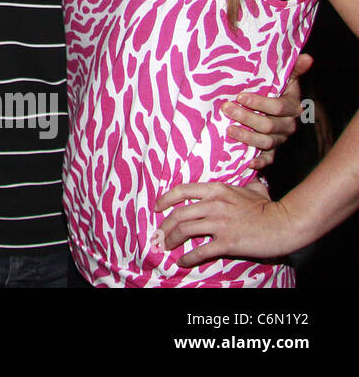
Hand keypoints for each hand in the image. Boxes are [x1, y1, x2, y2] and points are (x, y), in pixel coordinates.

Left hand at [155, 180, 302, 266]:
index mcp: (217, 190)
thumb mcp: (254, 189)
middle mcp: (214, 205)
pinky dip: (188, 257)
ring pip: (185, 231)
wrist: (285, 224)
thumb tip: (251, 180)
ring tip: (167, 247)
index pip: (182, 190)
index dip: (165, 199)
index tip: (156, 207)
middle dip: (165, 226)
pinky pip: (201, 251)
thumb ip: (245, 185)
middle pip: (178, 214)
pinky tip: (183, 262)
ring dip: (172, 240)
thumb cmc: (270, 207)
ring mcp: (220, 223)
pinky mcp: (227, 242)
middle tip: (159, 234)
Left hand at [223, 52, 312, 169]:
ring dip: (247, 137)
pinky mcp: (271, 152)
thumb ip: (293, 69)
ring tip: (228, 130)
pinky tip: (247, 162)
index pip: (278, 107)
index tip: (240, 95)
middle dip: (246, 117)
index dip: (260, 102)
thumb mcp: (282, 78)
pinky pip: (267, 160)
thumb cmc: (271, 90)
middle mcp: (288, 125)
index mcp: (291, 107)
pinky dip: (258, 162)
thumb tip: (307, 57)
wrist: (266, 109)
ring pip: (265, 142)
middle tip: (226, 109)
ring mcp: (279, 140)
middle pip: (269, 125)